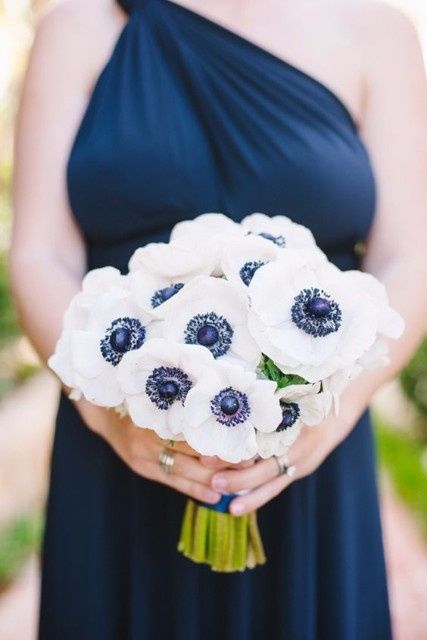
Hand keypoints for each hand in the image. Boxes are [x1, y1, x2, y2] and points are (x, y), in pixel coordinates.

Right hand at [74, 397, 251, 504]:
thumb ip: (187, 403)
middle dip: (223, 461)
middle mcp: (150, 434)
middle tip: (250, 465)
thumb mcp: (161, 396)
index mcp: (159, 412)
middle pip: (193, 452)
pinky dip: (193, 490)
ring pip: (184, 472)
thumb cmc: (141, 400)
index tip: (244, 440)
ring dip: (212, 480)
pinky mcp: (141, 468)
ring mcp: (143, 454)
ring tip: (238, 485)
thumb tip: (224, 410)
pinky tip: (214, 496)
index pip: (196, 428)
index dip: (220, 436)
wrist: (104, 414)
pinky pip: (172, 482)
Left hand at [207, 409, 356, 515]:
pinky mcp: (300, 469)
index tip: (211, 455)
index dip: (237, 451)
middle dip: (238, 477)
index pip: (259, 443)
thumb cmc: (302, 398)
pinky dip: (260, 496)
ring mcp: (300, 460)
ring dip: (250, 495)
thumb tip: (227, 405)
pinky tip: (241, 505)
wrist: (337, 410)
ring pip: (273, 483)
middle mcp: (296, 446)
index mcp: (289, 425)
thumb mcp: (285, 397)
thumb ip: (262, 404)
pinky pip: (278, 486)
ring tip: (230, 508)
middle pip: (266, 468)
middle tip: (213, 481)